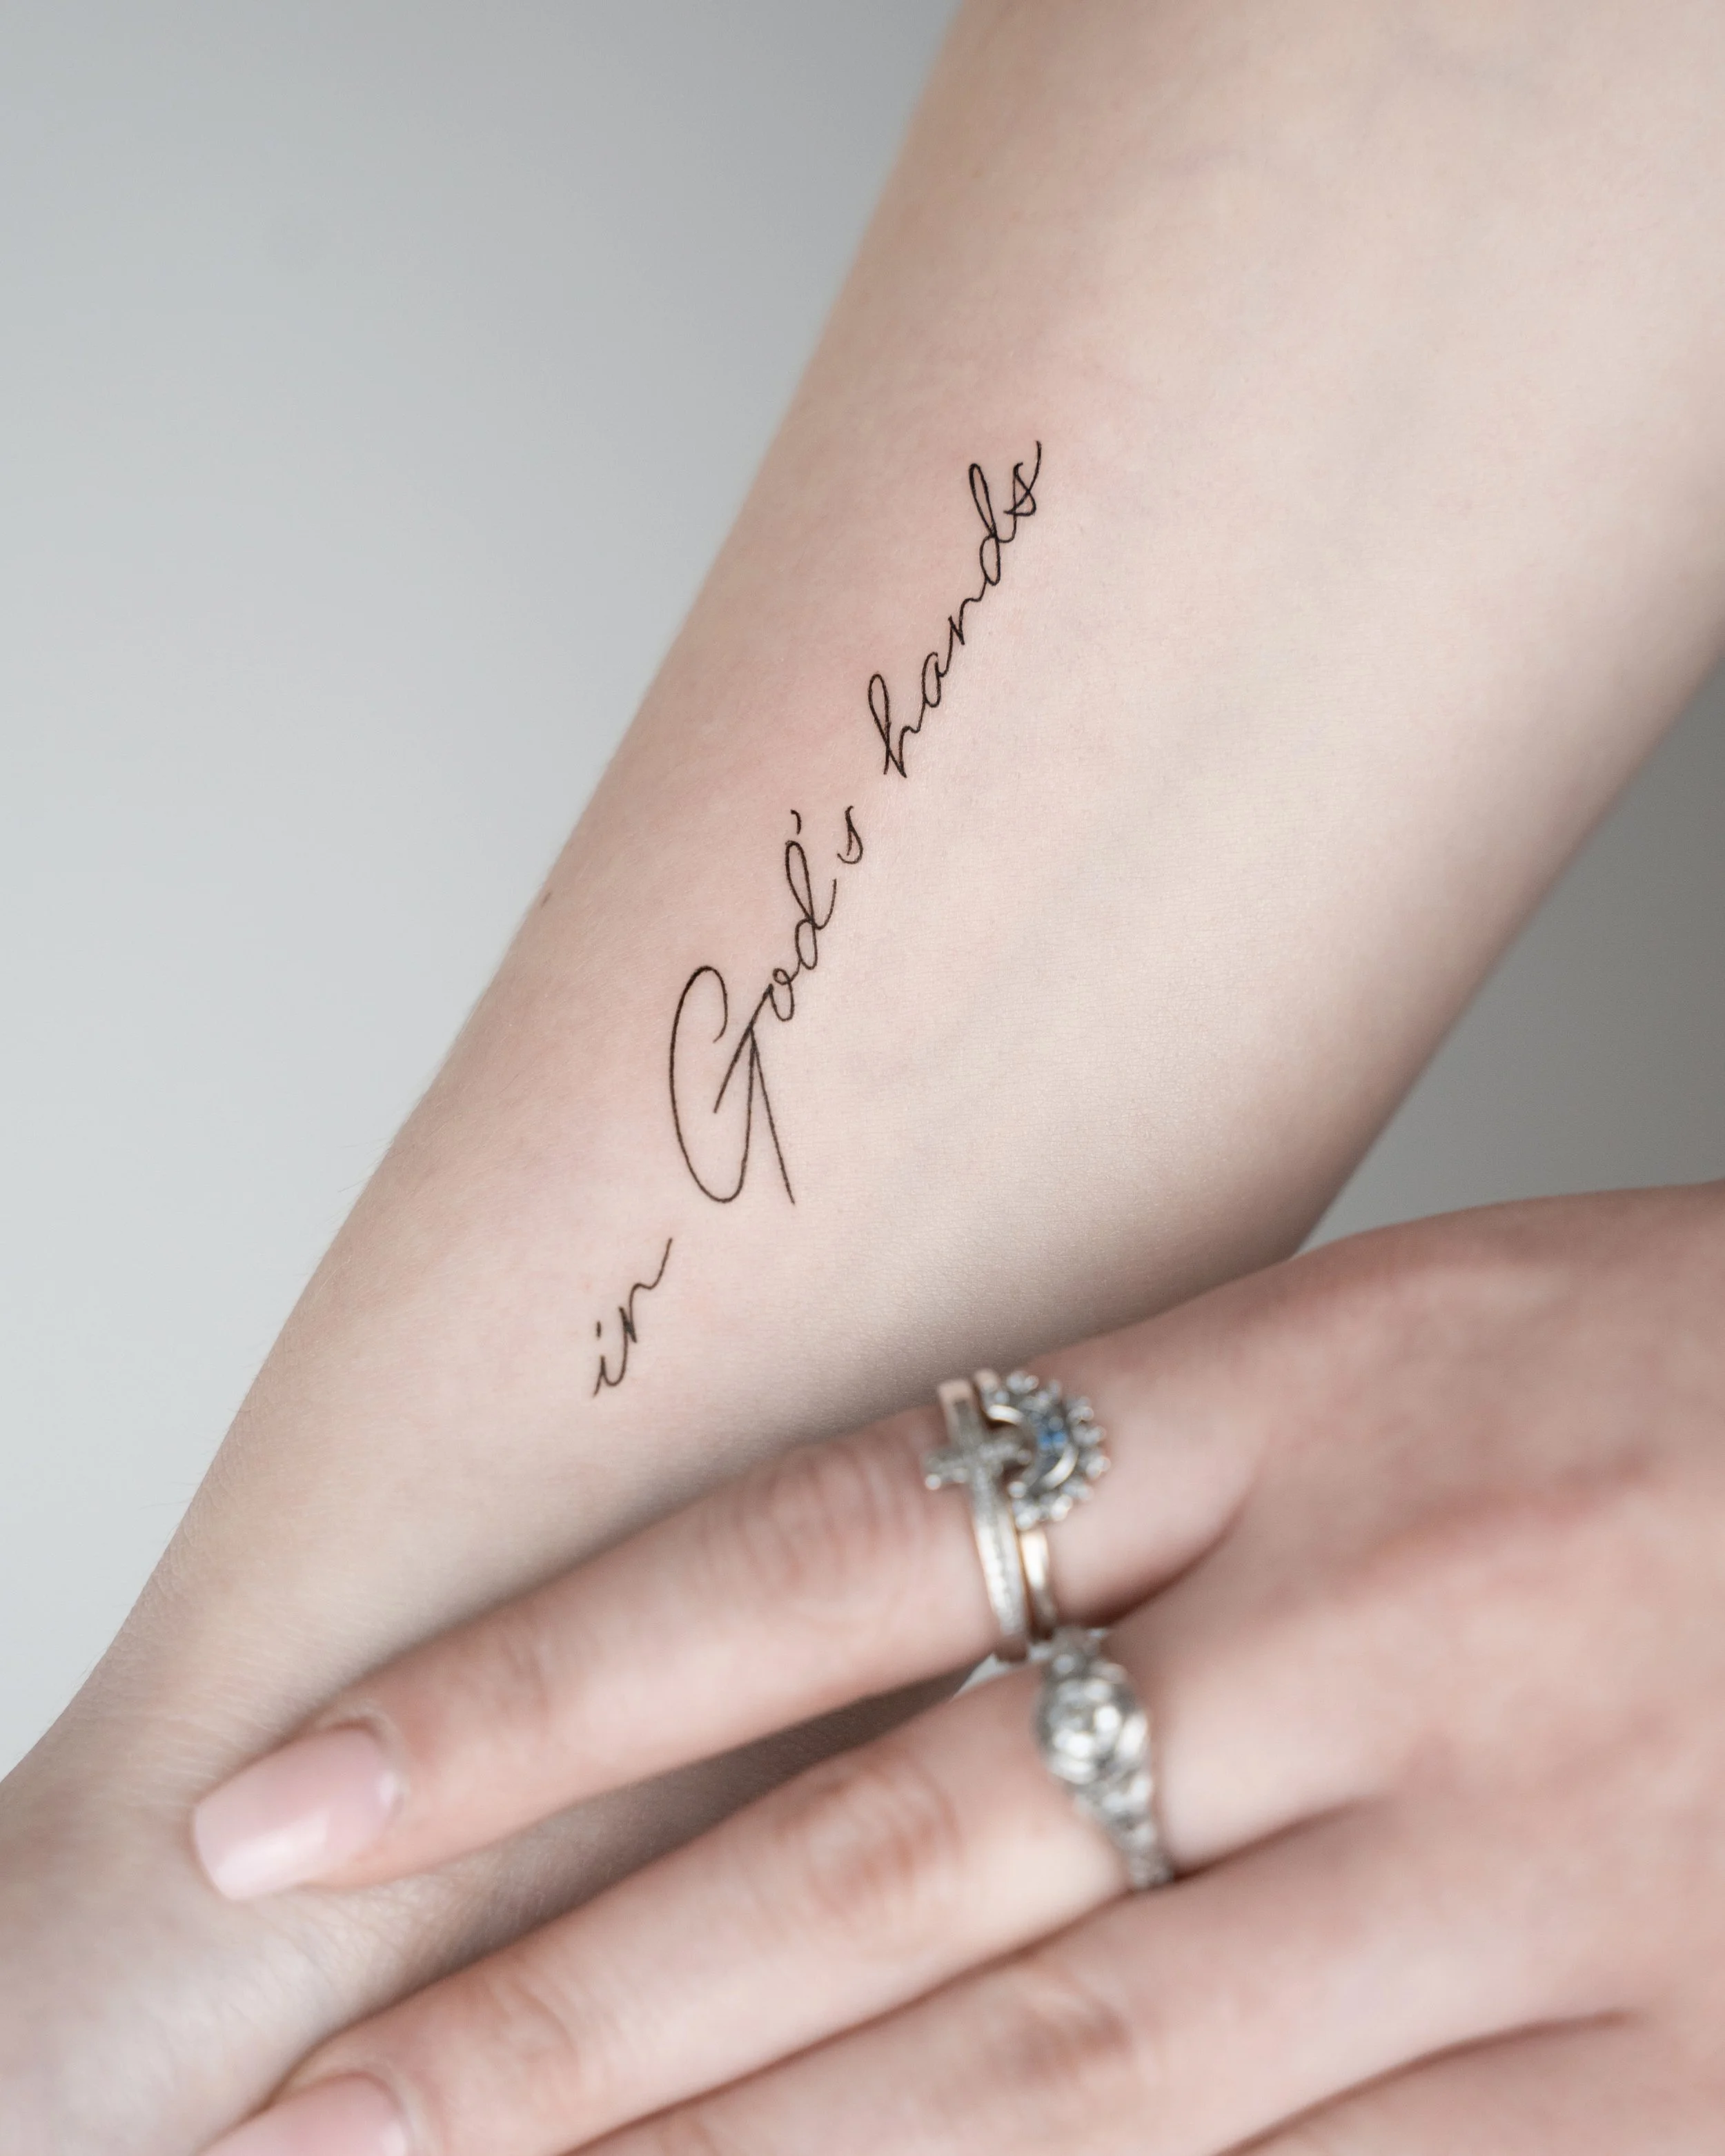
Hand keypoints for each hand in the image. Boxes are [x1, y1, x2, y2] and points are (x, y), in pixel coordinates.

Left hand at [193, 1185, 1724, 2153]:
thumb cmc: (1669, 1377)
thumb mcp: (1401, 1340)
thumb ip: (1147, 1500)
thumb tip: (859, 1685)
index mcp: (1309, 1392)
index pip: (821, 1552)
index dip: (538, 1692)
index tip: (298, 1802)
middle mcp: (1392, 1629)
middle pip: (893, 1859)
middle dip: (571, 2022)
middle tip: (309, 2124)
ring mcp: (1541, 1873)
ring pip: (1066, 2079)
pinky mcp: (1672, 2080)